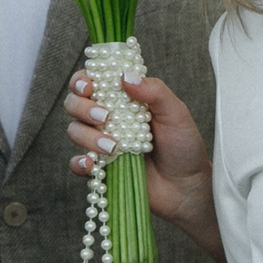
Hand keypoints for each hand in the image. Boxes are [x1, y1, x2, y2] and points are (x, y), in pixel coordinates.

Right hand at [66, 71, 224, 262]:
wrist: (187, 186)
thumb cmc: (183, 145)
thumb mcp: (175, 113)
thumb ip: (154, 91)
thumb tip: (126, 76)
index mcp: (124, 99)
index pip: (92, 81)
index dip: (83, 80)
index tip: (91, 86)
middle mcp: (108, 119)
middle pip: (74, 104)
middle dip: (82, 107)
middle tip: (105, 117)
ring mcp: (101, 143)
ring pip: (74, 131)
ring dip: (87, 136)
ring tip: (113, 147)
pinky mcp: (100, 168)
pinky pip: (76, 163)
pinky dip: (79, 162)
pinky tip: (91, 163)